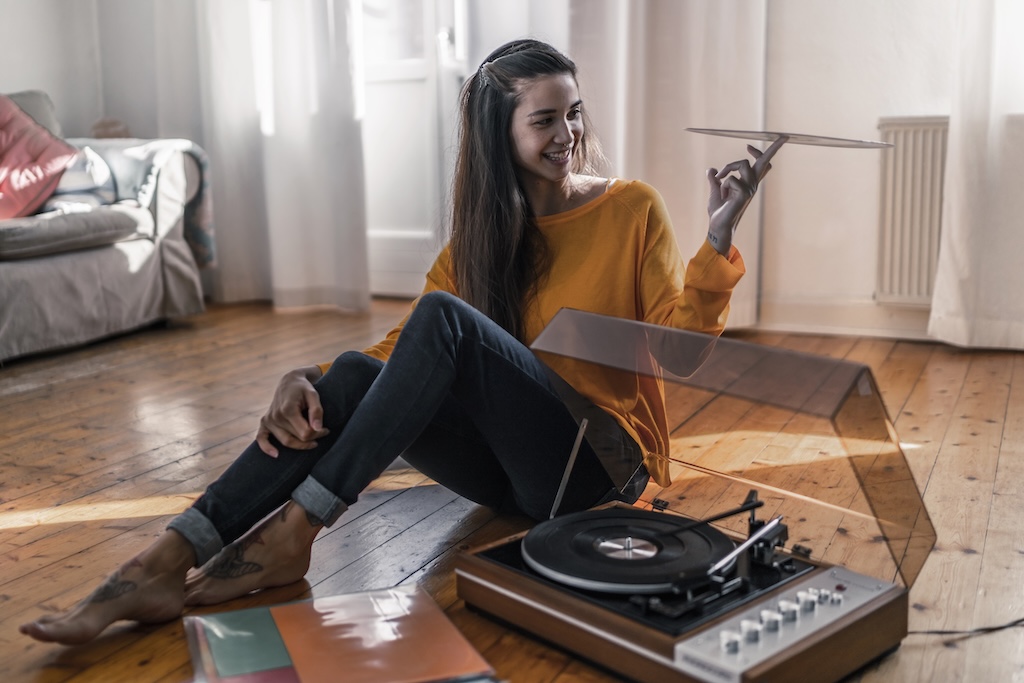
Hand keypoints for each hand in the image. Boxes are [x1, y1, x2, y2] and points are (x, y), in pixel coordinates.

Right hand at [256, 366, 329, 456]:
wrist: (289, 381)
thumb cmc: (303, 388)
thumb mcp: (313, 395)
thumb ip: (317, 411)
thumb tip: (318, 428)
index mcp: (288, 410)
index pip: (305, 433)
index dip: (318, 433)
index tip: (326, 429)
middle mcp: (276, 416)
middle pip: (296, 438)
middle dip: (312, 438)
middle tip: (322, 432)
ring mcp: (269, 420)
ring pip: (285, 442)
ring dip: (300, 445)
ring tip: (313, 441)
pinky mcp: (265, 422)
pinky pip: (261, 438)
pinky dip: (266, 448)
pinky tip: (276, 454)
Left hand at [705, 136, 787, 254]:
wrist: (717, 226)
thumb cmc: (718, 211)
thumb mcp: (715, 191)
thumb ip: (715, 181)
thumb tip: (710, 171)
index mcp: (748, 183)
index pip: (760, 166)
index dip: (757, 153)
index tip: (748, 146)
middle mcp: (752, 185)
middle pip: (765, 162)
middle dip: (775, 148)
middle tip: (785, 136)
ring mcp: (750, 189)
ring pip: (742, 164)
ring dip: (728, 168)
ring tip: (720, 177)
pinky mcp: (745, 194)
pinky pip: (731, 178)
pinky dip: (723, 184)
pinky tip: (724, 195)